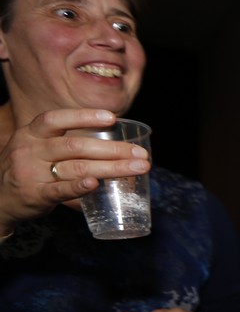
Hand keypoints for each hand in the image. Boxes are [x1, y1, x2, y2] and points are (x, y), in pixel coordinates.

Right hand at [0, 108, 150, 233]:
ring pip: (76, 167)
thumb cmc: (28, 169)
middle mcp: (31, 150)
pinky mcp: (35, 194)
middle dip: (113, 149)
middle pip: (76, 146)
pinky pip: (59, 190)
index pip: (56, 118)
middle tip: (140, 154)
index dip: (84, 117)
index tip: (111, 118)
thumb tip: (114, 147)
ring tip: (136, 169)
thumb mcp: (37, 148)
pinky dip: (79, 187)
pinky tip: (96, 184)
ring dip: (110, 168)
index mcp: (32, 133)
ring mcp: (31, 172)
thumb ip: (67, 144)